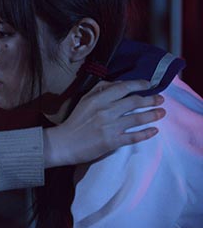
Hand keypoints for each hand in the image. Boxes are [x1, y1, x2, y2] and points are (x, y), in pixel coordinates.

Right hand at [43, 80, 164, 167]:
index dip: (139, 84)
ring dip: (152, 115)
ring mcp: (110, 127)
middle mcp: (105, 111)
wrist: (65, 143)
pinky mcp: (112, 141)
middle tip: (161, 99)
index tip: (149, 85)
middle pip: (134, 102)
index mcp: (98, 99)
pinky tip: (154, 130)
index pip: (123, 88)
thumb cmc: (75, 120)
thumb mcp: (84, 100)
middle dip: (150, 99)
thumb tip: (119, 84)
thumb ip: (100, 90)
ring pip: (137, 118)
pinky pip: (133, 136)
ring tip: (161, 112)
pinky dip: (146, 133)